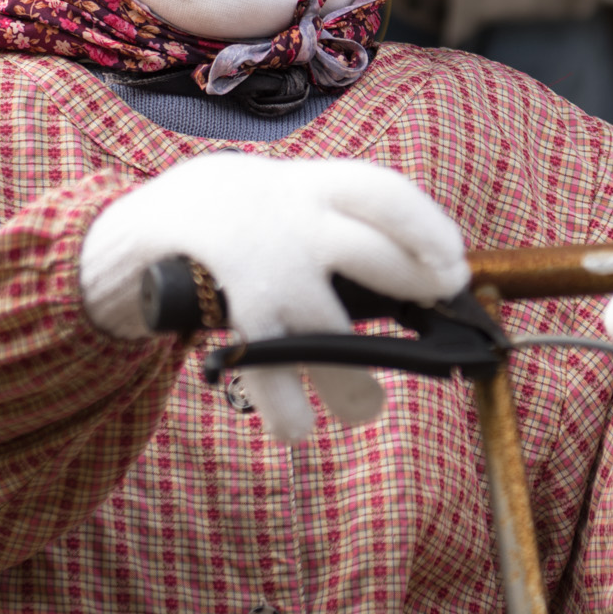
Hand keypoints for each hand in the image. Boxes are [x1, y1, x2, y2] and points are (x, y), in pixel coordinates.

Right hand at [81, 154, 468, 441]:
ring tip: (365, 411)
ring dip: (350, 379)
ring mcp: (262, 264)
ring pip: (325, 328)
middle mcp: (292, 219)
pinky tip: (297, 425)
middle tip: (441, 318)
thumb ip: (346, 234)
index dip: (424, 224)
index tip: (455, 260)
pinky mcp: (231, 307)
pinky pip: (266, 363)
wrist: (157, 218)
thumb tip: (432, 282)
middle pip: (369, 255)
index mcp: (314, 187)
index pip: (380, 193)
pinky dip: (284, 404)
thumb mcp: (297, 205)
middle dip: (413, 285)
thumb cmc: (257, 219)